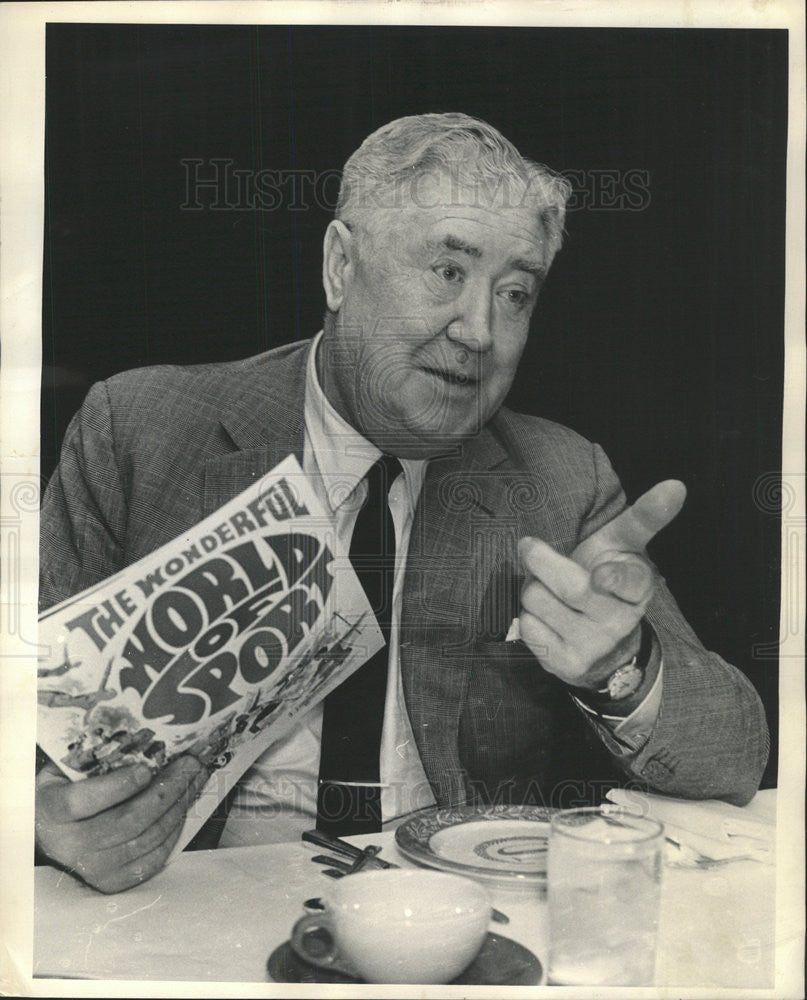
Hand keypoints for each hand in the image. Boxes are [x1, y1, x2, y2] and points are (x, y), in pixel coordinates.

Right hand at [35, 755, 207, 892]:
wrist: (53, 832)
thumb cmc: (68, 789)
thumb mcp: (70, 769)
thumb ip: (96, 757)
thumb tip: (144, 738)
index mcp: (52, 810)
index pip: (83, 801)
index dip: (117, 786)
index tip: (145, 769)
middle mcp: (70, 844)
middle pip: (127, 820)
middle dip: (166, 790)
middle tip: (190, 764)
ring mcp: (92, 868)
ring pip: (146, 838)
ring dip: (178, 806)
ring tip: (195, 779)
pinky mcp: (113, 882)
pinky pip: (154, 858)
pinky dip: (175, 831)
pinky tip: (183, 807)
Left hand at [518, 480, 685, 688]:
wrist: (604, 644)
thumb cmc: (607, 579)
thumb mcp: (625, 547)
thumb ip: (645, 517)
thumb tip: (677, 484)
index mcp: (638, 588)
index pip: (629, 581)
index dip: (613, 578)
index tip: (602, 575)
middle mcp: (620, 620)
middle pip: (568, 586)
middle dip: (540, 560)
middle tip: (529, 546)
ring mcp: (594, 645)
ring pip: (539, 602)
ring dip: (531, 588)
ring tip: (546, 589)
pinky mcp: (567, 664)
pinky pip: (528, 628)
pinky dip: (528, 616)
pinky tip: (546, 617)